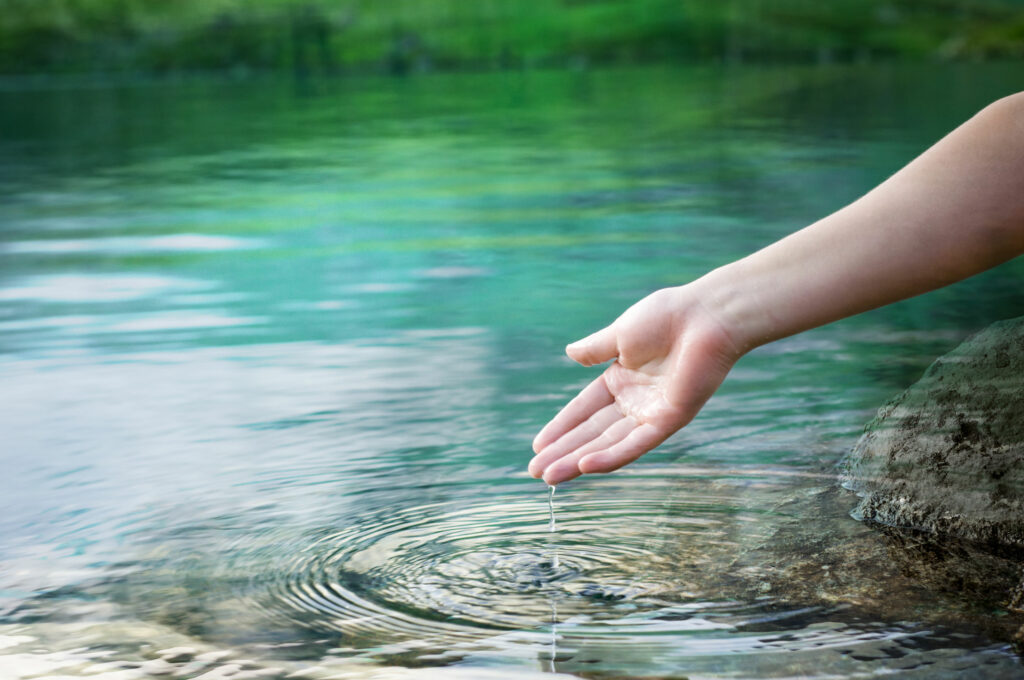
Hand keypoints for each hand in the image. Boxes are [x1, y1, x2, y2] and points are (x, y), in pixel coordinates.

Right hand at [529, 284, 743, 484]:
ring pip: (609, 443)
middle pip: (592, 432)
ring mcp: (651, 413)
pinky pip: (636, 443)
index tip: (538, 445)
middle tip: (535, 471)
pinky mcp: (669, 420)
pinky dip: (611, 456)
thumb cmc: (667, 317)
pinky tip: (585, 466)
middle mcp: (635, 401)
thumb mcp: (619, 334)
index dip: (561, 427)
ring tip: (550, 476)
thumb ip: (595, 349)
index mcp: (621, 379)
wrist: (705, 316)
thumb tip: (569, 353)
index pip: (584, 409)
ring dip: (579, 460)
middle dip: (563, 451)